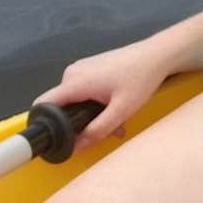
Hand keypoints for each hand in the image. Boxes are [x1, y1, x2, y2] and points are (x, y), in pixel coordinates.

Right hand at [33, 38, 176, 150]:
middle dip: (78, 123)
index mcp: (74, 82)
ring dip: (92, 115)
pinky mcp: (91, 68)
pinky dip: (96, 103)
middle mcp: (72, 73)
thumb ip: (97, 130)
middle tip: (102, 133)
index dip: (43, 124)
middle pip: (63, 106)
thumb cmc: (142, 79)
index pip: (43, 104)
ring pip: (76, 100)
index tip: (53, 140)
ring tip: (117, 123)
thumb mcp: (122, 110)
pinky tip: (116, 108)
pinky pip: (84, 91)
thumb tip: (75, 148)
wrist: (159, 54)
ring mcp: (81, 69)